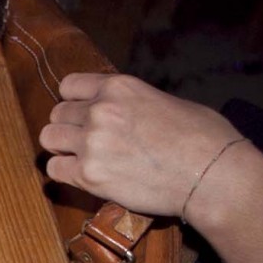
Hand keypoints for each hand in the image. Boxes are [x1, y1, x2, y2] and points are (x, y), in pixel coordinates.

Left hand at [39, 73, 243, 220]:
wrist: (213, 176)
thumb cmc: (204, 138)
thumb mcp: (167, 100)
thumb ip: (133, 102)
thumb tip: (122, 109)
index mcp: (119, 86)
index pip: (69, 86)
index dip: (74, 101)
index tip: (83, 114)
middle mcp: (100, 109)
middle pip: (57, 113)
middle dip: (69, 127)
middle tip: (87, 142)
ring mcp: (92, 142)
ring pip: (49, 139)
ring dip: (62, 148)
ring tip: (82, 158)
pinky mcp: (89, 174)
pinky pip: (54, 170)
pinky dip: (64, 173)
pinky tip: (82, 176)